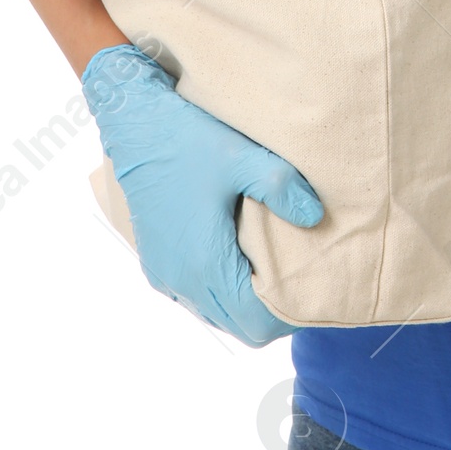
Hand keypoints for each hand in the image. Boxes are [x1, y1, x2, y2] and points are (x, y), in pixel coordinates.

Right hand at [81, 43, 322, 345]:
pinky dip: (220, 290)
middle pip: (237, 325)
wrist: (135, 125)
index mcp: (204, 263)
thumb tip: (315, 217)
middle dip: (270, 311)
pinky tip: (238, 256)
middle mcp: (181, 280)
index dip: (286, 311)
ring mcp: (164, 274)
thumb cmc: (189, 140)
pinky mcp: (156, 262)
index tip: (311, 285)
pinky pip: (194, 296)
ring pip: (215, 313)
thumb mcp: (243, 157)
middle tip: (299, 277)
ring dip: (243, 301)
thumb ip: (282, 188)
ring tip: (271, 267)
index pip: (255, 321)